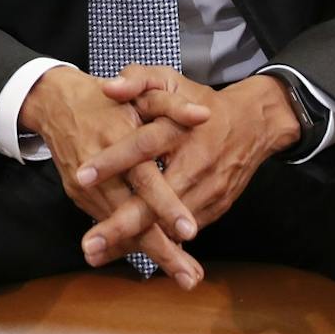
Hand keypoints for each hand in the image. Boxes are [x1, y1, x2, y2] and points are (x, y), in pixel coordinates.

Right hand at [18, 67, 208, 287]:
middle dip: (162, 249)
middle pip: (131, 216)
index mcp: (116, 140)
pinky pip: (110, 223)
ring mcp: (85, 188)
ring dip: (153, 254)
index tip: (189, 230)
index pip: (144, 178)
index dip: (165, 205)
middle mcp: (98, 171)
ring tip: (185, 276)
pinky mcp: (80, 197)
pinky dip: (133, 244)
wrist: (55, 104)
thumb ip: (172, 103)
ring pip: (121, 228)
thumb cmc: (105, 100)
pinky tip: (161, 260)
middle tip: (189, 277)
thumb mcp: (139, 92)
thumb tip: (203, 114)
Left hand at [77, 67, 299, 263]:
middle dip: (122, 225)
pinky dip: (156, 242)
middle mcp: (196, 166)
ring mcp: (208, 192)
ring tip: (99, 255)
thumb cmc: (200, 101)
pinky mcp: (214, 208)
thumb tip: (108, 88)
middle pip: (155, 202)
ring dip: (136, 243)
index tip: (81, 176)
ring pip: (168, 225)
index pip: (142, 147)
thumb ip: (138, 77)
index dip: (113, 162)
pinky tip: (126, 253)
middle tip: (90, 243)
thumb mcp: (170, 78)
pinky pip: (181, 231)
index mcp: (181, 131)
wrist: (253, 124)